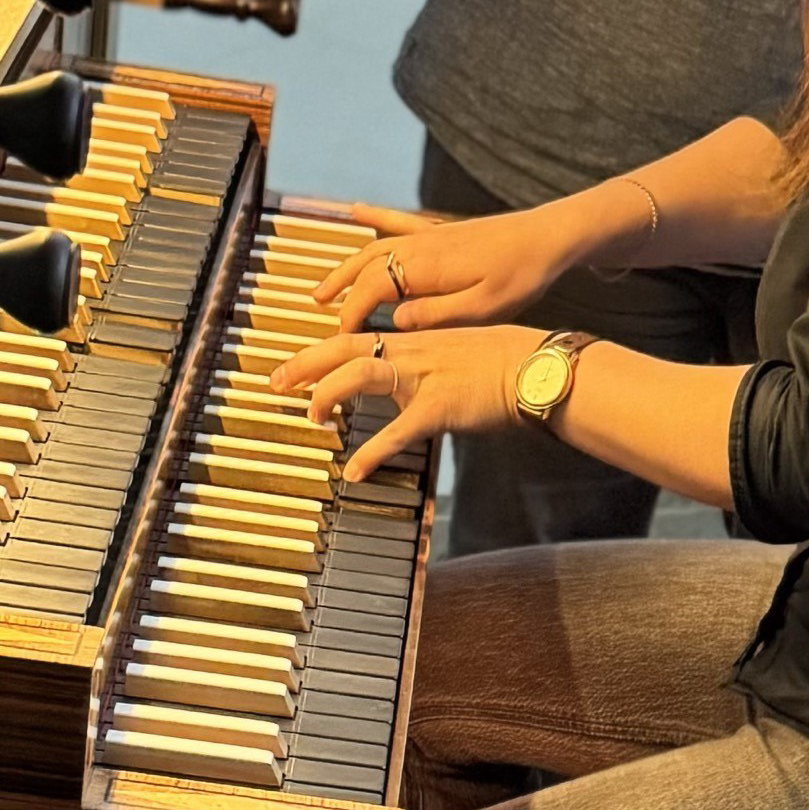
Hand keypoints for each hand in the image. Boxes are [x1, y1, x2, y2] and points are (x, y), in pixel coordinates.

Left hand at [272, 325, 544, 483]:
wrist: (531, 366)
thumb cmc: (498, 362)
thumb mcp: (449, 353)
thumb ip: (417, 365)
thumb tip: (395, 383)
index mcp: (411, 341)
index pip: (352, 339)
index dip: (316, 352)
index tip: (291, 368)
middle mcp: (411, 352)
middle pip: (344, 348)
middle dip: (305, 364)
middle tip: (276, 383)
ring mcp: (423, 377)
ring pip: (362, 372)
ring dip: (328, 393)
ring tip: (311, 417)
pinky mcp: (440, 407)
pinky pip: (398, 430)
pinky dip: (372, 451)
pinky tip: (354, 470)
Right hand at [312, 203, 589, 333]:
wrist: (548, 237)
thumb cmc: (519, 276)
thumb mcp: (481, 309)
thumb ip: (435, 317)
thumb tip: (393, 321)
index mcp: (425, 267)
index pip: (372, 290)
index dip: (352, 313)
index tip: (340, 336)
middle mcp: (419, 246)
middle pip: (365, 267)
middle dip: (339, 290)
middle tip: (317, 313)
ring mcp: (429, 235)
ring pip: (374, 248)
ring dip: (346, 267)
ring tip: (323, 288)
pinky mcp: (442, 230)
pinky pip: (398, 221)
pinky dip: (374, 216)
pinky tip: (356, 209)